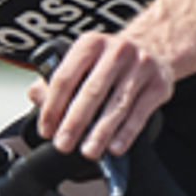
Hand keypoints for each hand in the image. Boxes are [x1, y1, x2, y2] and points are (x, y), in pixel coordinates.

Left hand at [29, 32, 170, 158]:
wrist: (154, 48)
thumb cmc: (110, 61)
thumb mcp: (82, 61)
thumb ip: (56, 79)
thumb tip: (37, 97)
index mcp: (90, 44)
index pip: (65, 78)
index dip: (52, 107)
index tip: (47, 130)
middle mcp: (117, 51)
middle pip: (91, 92)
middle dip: (74, 122)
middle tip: (63, 144)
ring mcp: (141, 66)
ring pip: (117, 105)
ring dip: (100, 132)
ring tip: (88, 151)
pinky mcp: (159, 84)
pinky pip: (140, 113)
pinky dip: (126, 133)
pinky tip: (115, 147)